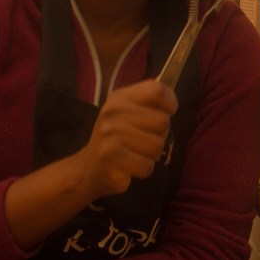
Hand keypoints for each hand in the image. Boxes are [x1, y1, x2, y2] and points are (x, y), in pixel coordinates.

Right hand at [75, 78, 177, 198]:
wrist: (88, 167)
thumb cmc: (117, 139)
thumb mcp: (129, 114)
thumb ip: (149, 104)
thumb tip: (171, 102)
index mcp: (120, 97)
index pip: (156, 90)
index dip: (170, 103)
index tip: (166, 113)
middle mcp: (114, 112)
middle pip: (163, 121)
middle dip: (160, 135)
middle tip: (142, 140)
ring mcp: (111, 134)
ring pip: (158, 145)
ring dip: (151, 155)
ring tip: (135, 153)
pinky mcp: (111, 156)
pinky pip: (147, 165)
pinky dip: (144, 170)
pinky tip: (130, 166)